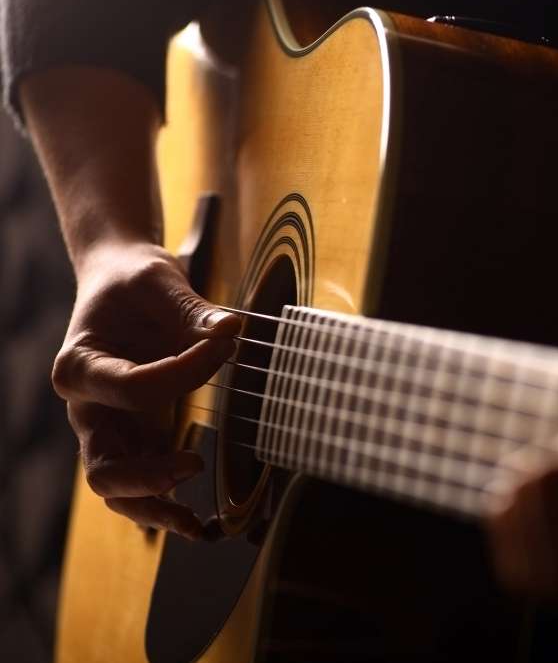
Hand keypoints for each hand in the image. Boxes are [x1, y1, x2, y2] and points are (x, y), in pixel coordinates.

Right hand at [52, 241, 239, 538]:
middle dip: (146, 477)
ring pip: (117, 488)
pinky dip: (163, 502)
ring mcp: (107, 428)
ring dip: (153, 507)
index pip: (133, 388)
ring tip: (196, 523)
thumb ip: (192, 308)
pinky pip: (140, 481)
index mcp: (79, 367)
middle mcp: (86, 407)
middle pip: (103, 466)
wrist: (122, 283)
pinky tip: (198, 521)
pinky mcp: (133, 435)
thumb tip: (231, 330)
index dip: (186, 372)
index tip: (226, 343)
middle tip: (192, 466)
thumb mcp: (159, 280)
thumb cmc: (135, 281)